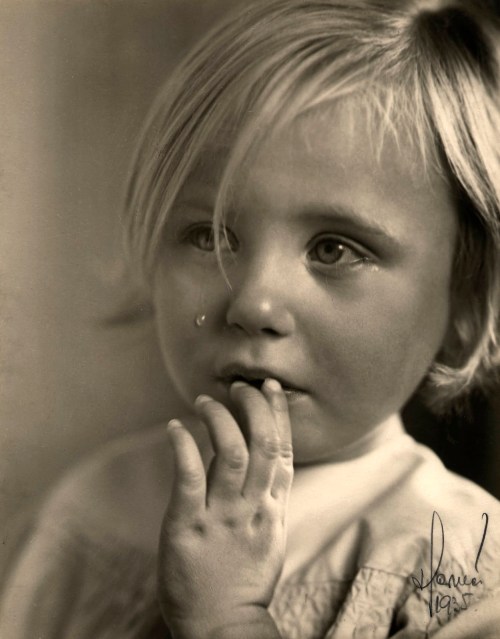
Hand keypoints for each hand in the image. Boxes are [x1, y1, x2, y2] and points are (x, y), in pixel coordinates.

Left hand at [158, 379, 292, 638]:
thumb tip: (263, 465)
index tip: (272, 388)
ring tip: (206, 400)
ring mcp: (222, 517)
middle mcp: (253, 508)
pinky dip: (184, 447)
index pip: (283, 451)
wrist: (223, 628)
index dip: (279, 415)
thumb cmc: (243, 580)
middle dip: (254, 407)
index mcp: (272, 510)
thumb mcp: (268, 536)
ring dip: (220, 419)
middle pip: (264, 444)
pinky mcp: (188, 528)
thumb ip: (268, 499)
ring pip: (232, 453)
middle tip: (240, 386)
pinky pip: (189, 479)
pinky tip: (176, 426)